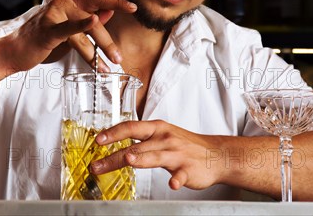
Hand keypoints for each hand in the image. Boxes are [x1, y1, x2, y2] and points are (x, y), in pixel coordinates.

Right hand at [3, 0, 136, 71]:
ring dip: (97, 50)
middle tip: (118, 58)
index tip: (133, 7)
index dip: (116, 2)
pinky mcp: (47, 29)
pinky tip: (93, 22)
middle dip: (107, 42)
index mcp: (69, 0)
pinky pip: (68, 29)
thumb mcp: (69, 29)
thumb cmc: (42, 40)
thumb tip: (108, 12)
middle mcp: (63, 2)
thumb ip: (88, 20)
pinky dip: (81, 25)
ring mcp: (54, 14)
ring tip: (107, 65)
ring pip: (84, 31)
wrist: (15, 51)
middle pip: (94, 20)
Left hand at [89, 120, 220, 190]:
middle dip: (114, 156)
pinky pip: (181, 175)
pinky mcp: (188, 169)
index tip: (98, 140)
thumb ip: (141, 139)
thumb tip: (116, 143)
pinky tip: (172, 184)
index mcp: (156, 129)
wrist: (216, 154)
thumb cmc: (185, 145)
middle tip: (96, 166)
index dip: (113, 133)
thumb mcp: (162, 135)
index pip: (130, 127)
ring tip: (128, 161)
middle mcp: (164, 139)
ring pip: (155, 156)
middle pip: (135, 147)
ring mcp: (176, 154)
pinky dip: (177, 180)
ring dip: (141, 159)